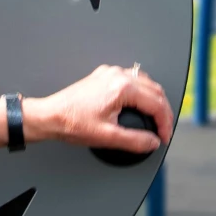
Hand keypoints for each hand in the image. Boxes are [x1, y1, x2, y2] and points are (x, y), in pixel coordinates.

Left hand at [26, 65, 173, 154]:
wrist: (49, 116)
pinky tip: (139, 103)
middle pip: (155, 90)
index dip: (165, 123)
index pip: (156, 104)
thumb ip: (135, 140)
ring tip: (156, 118)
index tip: (164, 137)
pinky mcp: (102, 76)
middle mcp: (117, 75)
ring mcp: (109, 73)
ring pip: (145, 82)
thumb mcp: (107, 137)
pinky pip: (131, 79)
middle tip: (164, 129)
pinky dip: (141, 92)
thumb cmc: (71, 123)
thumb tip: (152, 142)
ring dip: (154, 99)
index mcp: (122, 88)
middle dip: (163, 111)